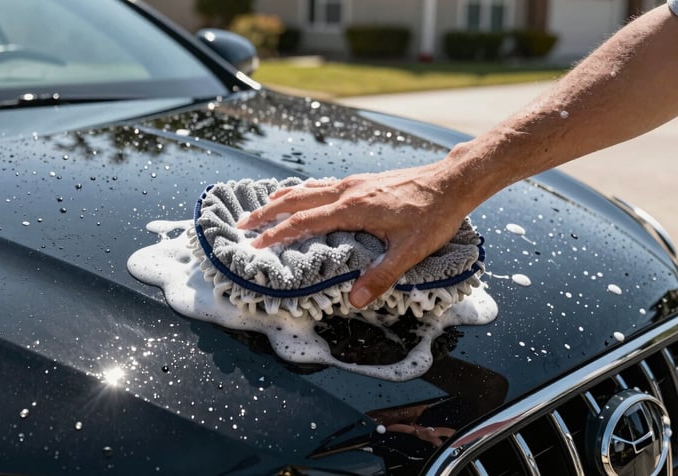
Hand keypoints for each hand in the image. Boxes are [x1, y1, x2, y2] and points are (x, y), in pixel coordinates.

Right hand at [236, 162, 474, 307]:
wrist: (452, 180)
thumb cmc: (434, 214)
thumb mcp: (411, 250)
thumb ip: (382, 275)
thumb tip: (354, 299)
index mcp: (353, 208)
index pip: (304, 221)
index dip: (277, 233)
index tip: (255, 244)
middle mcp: (348, 191)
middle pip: (296, 199)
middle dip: (266, 212)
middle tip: (242, 224)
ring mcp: (355, 183)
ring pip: (308, 188)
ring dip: (282, 199)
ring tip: (261, 207)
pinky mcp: (363, 182)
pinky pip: (322, 185)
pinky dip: (303, 191)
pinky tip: (302, 196)